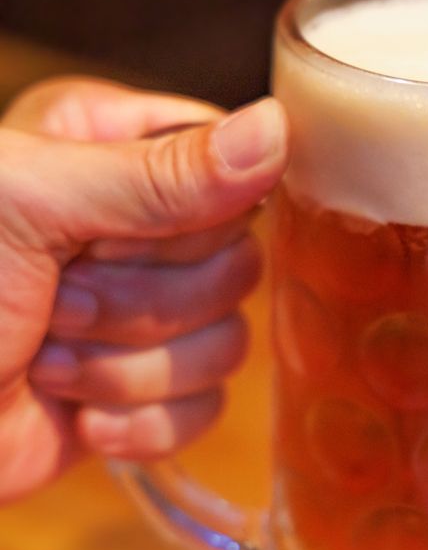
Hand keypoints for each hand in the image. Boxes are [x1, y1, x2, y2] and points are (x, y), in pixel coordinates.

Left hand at [0, 76, 287, 503]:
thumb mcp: (27, 206)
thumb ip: (161, 174)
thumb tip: (279, 126)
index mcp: (105, 150)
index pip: (232, 169)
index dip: (189, 221)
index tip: (102, 236)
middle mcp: (134, 228)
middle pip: (239, 265)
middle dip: (144, 303)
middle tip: (57, 299)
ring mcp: (141, 315)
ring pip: (230, 342)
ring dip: (130, 368)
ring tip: (48, 360)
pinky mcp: (142, 395)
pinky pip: (207, 408)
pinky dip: (139, 422)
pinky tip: (73, 412)